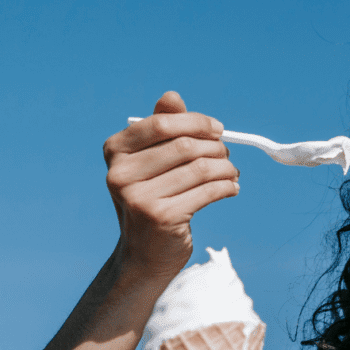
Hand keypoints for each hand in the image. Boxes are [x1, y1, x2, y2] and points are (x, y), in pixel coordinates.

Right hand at [103, 92, 239, 279]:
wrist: (144, 254)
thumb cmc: (153, 197)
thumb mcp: (151, 160)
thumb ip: (162, 127)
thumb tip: (172, 96)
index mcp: (116, 151)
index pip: (161, 123)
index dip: (196, 122)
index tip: (218, 129)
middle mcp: (120, 174)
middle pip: (185, 146)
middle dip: (215, 147)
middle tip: (227, 154)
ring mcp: (139, 198)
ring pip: (200, 168)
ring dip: (226, 167)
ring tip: (232, 172)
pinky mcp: (161, 218)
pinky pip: (208, 192)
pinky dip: (227, 187)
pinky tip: (232, 188)